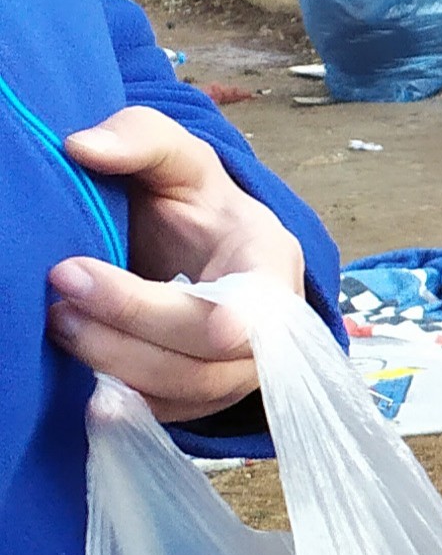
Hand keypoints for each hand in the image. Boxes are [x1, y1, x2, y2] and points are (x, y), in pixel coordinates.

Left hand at [46, 107, 303, 420]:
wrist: (206, 253)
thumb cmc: (197, 205)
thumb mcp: (178, 159)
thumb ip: (140, 138)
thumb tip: (82, 147)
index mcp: (271, 265)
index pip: (248, 308)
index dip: (175, 311)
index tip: (78, 272)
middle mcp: (270, 331)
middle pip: (207, 357)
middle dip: (124, 326)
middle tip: (57, 287)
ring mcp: (239, 373)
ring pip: (182, 392)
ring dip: (110, 361)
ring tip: (56, 319)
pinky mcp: (202, 400)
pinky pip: (163, 416)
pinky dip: (116, 402)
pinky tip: (74, 375)